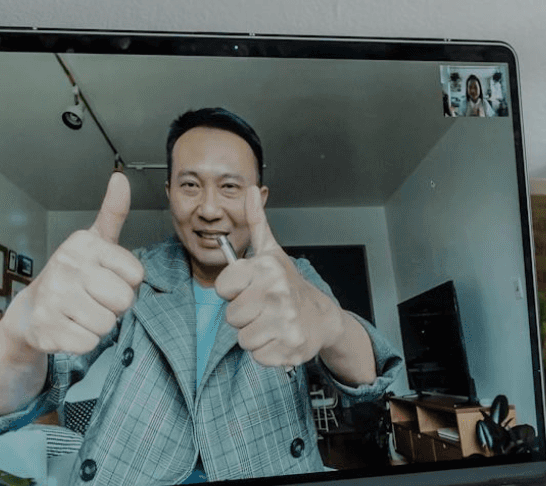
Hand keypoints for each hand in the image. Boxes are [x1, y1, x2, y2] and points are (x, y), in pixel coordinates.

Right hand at [0, 172, 144, 355]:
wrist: (30, 312)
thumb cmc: (73, 275)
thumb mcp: (94, 241)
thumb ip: (112, 212)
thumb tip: (120, 178)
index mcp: (83, 244)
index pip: (136, 274)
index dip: (126, 282)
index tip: (105, 277)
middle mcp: (66, 266)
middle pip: (125, 300)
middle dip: (114, 305)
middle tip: (93, 298)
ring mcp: (54, 297)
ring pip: (109, 323)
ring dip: (99, 324)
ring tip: (80, 312)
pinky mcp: (48, 328)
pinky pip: (90, 342)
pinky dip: (84, 341)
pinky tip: (68, 327)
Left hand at [216, 187, 348, 367]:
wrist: (322, 317)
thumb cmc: (289, 285)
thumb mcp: (271, 251)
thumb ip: (256, 221)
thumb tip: (252, 191)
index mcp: (267, 269)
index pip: (223, 287)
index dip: (233, 290)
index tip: (249, 287)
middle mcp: (277, 293)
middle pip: (231, 316)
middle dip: (244, 315)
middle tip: (263, 307)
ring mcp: (286, 322)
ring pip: (242, 338)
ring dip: (254, 334)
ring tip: (271, 323)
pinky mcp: (290, 348)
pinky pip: (257, 356)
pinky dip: (267, 351)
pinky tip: (279, 337)